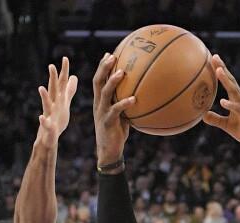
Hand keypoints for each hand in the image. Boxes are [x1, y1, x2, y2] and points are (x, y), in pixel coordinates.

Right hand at [36, 57, 77, 146]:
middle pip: (53, 90)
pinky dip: (43, 121)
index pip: (61, 83)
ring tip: (41, 88)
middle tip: (51, 65)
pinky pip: (46, 124)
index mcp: (58, 99)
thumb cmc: (57, 119)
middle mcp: (53, 104)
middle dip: (52, 78)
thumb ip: (69, 90)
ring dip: (44, 96)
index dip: (63, 71)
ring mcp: (49, 115)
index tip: (65, 58)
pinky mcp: (48, 127)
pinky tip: (41, 117)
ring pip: (46, 104)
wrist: (49, 137)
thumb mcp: (64, 103)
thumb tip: (74, 76)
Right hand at [93, 52, 134, 167]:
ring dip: (113, 81)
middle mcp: (98, 104)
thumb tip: (142, 95)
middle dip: (103, 67)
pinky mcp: (108, 122)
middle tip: (111, 56)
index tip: (109, 54)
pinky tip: (134, 99)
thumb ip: (127, 105)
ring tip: (122, 72)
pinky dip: (124, 104)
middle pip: (98, 81)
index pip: (98, 80)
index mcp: (100, 101)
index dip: (102, 67)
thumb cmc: (117, 133)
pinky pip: (116, 111)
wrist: (109, 152)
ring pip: (104, 93)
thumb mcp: (122, 116)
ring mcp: (102, 112)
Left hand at [202, 55, 239, 151]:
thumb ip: (216, 119)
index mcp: (237, 101)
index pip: (229, 83)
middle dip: (223, 69)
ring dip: (226, 81)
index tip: (213, 58)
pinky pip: (239, 110)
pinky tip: (223, 101)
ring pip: (235, 92)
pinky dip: (231, 105)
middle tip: (215, 57)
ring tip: (218, 71)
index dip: (221, 71)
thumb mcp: (228, 126)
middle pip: (231, 82)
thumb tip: (202, 115)